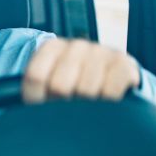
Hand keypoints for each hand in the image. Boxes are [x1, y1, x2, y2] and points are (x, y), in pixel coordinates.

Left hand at [22, 38, 140, 102]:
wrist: (111, 84)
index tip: (47, 104)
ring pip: (85, 90)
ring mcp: (101, 51)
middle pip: (59, 85)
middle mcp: (76, 45)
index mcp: (52, 48)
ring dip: (87, 107)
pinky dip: (108, 104)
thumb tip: (32, 110)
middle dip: (64, 104)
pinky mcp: (123, 63)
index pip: (35, 77)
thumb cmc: (73, 91)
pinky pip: (110, 91)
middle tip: (71, 107)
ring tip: (89, 104)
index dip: (38, 99)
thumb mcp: (48, 89)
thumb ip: (36, 92)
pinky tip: (107, 102)